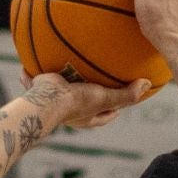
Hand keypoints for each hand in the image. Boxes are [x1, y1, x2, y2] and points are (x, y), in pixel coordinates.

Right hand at [23, 71, 149, 131]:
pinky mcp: (38, 91)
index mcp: (86, 117)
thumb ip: (126, 94)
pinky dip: (30, 74)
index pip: (105, 115)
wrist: (46, 100)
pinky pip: (34, 80)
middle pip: (84, 103)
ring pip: (59, 91)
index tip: (121, 101)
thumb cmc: (76, 102)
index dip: (115, 109)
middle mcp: (70, 112)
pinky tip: (30, 61)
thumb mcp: (104, 98)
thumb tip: (147, 85)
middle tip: (97, 83)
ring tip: (65, 67)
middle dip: (89, 95)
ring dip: (62, 83)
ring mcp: (53, 101)